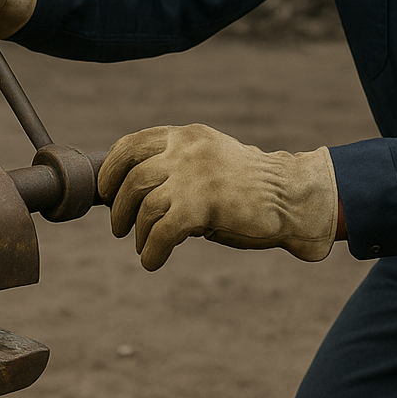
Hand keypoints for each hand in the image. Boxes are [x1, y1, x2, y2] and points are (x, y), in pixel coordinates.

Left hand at [97, 123, 338, 270]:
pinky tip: (153, 261)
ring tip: (142, 246)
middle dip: (118, 207)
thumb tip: (134, 196)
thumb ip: (177, 169)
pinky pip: (161, 232)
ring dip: (137, 232)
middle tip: (119, 228)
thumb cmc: (250, 187)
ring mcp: (194, 176)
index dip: (110, 170)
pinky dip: (151, 251)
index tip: (105, 191)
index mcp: (186, 136)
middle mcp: (186, 150)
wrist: (291, 197)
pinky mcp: (203, 205)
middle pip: (132, 178)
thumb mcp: (208, 162)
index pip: (131, 145)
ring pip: (144, 206)